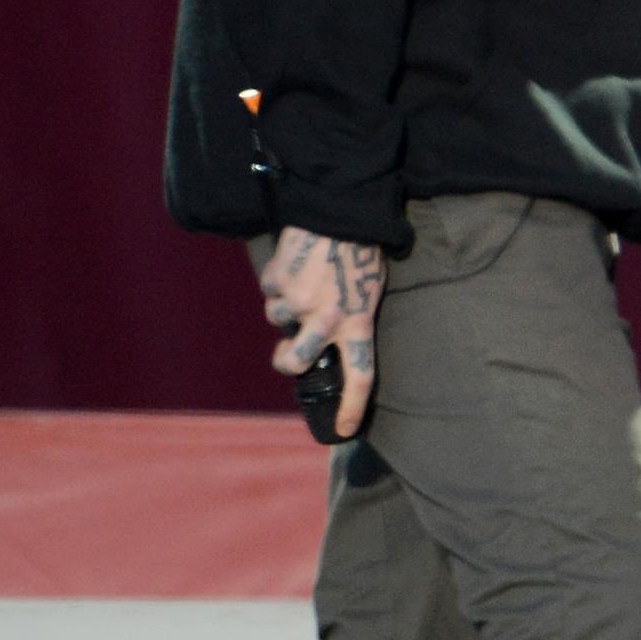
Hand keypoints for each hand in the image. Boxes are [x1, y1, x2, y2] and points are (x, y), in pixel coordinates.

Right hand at [250, 226, 382, 436]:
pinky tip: (294, 260)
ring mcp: (299, 302)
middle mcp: (327, 319)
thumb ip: (352, 315)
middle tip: (288, 356)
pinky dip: (276, 278)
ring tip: (302, 279)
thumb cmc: (363, 248)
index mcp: (359, 323)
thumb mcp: (370, 288)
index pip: (360, 377)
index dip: (351, 407)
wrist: (341, 208)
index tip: (344, 430)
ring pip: (277, 319)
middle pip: (296, 362)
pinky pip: (270, 288)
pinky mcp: (279, 281)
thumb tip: (331, 335)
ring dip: (283, 305)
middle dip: (287, 362)